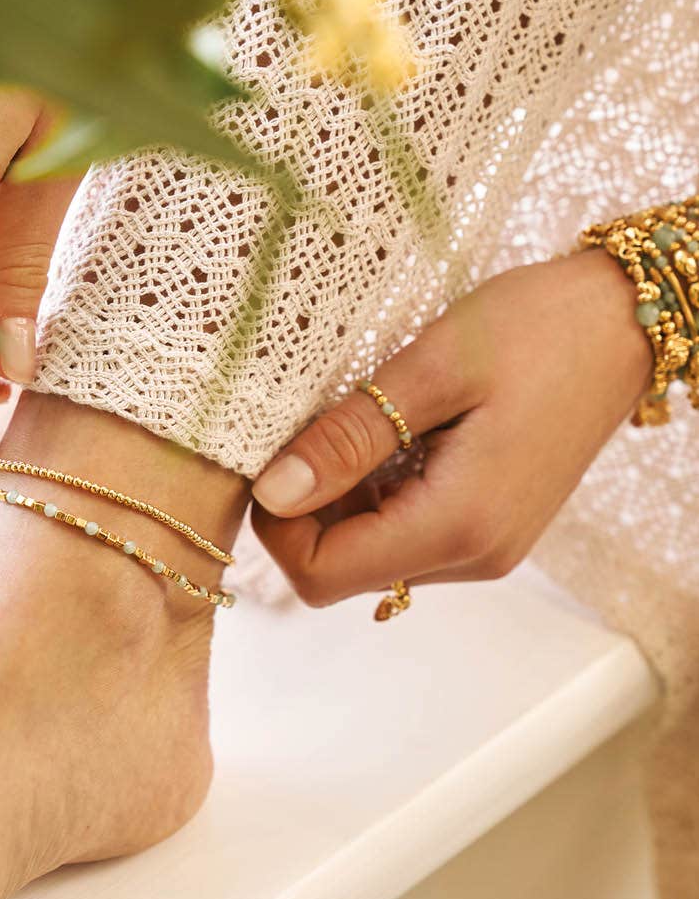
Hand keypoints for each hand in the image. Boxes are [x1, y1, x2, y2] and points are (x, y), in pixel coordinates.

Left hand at [251, 250, 650, 605]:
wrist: (625, 322)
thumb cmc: (538, 329)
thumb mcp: (429, 371)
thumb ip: (348, 440)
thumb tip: (274, 493)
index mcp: (457, 525)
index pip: (323, 576)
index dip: (279, 528)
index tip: (273, 461)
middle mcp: (472, 555)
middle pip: (343, 571)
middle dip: (306, 513)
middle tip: (309, 433)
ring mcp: (484, 546)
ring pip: (372, 555)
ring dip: (341, 503)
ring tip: (354, 426)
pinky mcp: (488, 526)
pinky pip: (406, 534)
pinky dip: (375, 497)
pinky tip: (385, 438)